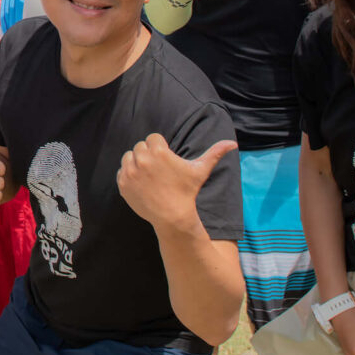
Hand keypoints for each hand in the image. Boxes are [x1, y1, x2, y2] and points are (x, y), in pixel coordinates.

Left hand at [116, 133, 236, 231]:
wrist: (172, 216)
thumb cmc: (187, 191)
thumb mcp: (200, 170)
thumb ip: (214, 153)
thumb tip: (233, 143)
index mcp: (158, 151)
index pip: (153, 138)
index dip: (161, 149)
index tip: (166, 161)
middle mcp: (142, 159)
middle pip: (141, 146)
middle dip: (149, 155)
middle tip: (159, 170)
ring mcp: (130, 172)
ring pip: (129, 156)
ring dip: (137, 162)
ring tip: (150, 176)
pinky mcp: (122, 183)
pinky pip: (122, 170)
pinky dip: (130, 175)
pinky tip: (143, 184)